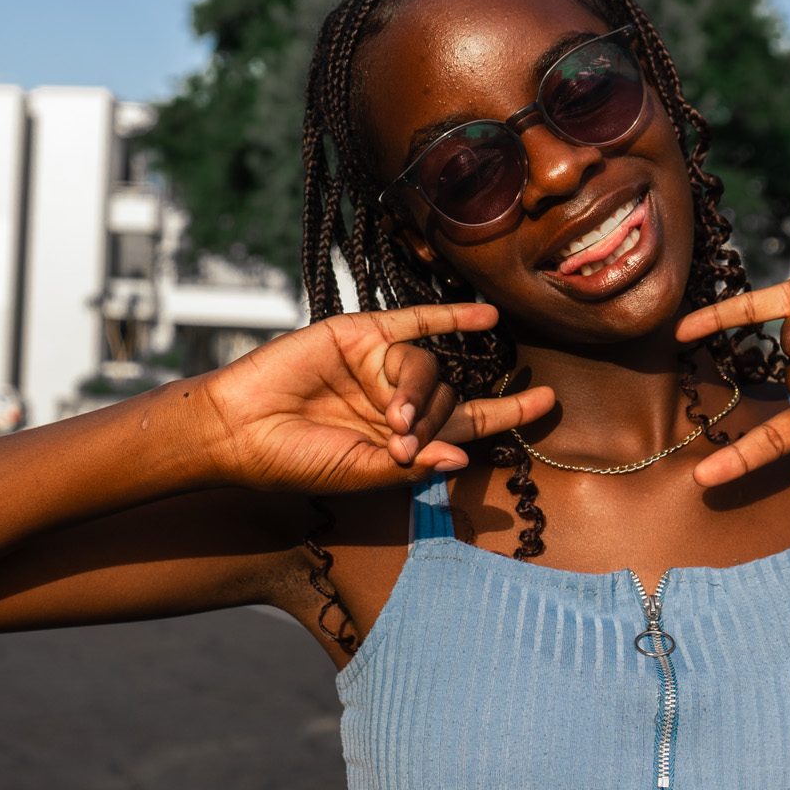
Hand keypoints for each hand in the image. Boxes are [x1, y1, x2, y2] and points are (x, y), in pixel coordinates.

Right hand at [201, 303, 553, 493]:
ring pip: (428, 366)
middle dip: (435, 418)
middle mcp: (398, 399)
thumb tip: (464, 458)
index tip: (549, 403)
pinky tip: (486, 316)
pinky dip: (450, 317)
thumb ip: (412, 465)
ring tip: (387, 418)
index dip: (510, 414)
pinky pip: (415, 321)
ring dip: (417, 392)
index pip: (469, 424)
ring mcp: (380, 365)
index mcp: (405, 438)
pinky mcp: (360, 334)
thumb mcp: (360, 474)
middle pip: (450, 398)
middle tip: (401, 440)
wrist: (240, 429)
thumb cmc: (296, 461)